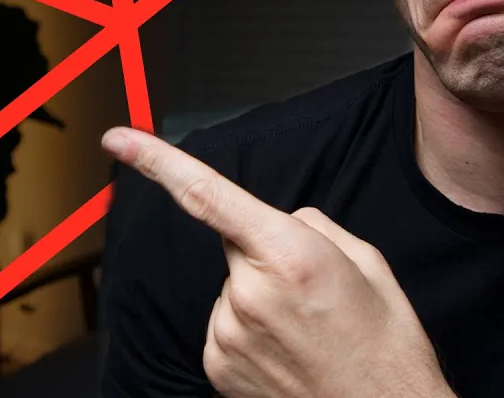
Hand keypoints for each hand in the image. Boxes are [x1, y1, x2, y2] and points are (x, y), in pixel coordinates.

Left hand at [102, 127, 455, 397]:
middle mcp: (249, 292)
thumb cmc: (386, 348)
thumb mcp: (368, 264)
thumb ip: (313, 226)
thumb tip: (281, 221)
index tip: (118, 139)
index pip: (206, 195)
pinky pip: (224, 324)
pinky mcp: (217, 365)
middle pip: (235, 245)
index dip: (155, 161)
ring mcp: (228, 334)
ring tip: (306, 330)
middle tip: (311, 292)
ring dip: (259, 297)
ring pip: (231, 287)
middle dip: (265, 253)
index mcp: (291, 254)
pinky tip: (286, 351)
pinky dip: (249, 330)